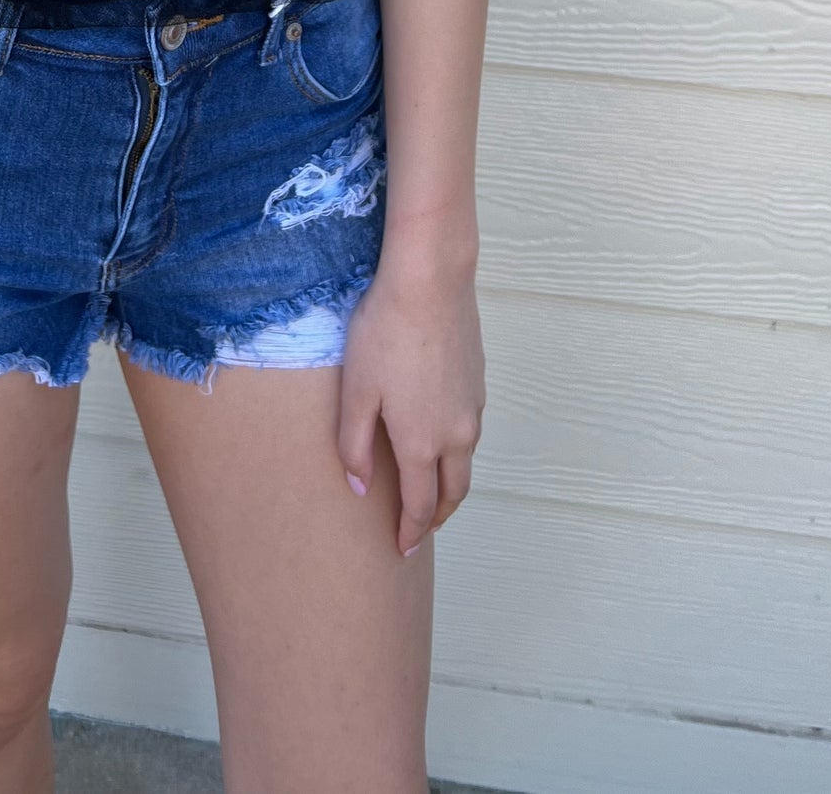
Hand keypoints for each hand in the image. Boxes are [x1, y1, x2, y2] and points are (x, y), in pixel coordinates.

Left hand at [336, 254, 483, 556]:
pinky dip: (456, 450)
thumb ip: (354, 446)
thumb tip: (359, 489)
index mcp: (422, 443)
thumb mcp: (356, 391)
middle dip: (437, 517)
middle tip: (420, 531)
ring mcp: (472, 407)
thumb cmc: (384, 332)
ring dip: (449, 484)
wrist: (430, 280)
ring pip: (465, 461)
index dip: (411, 533)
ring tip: (430, 490)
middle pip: (453, 492)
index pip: (421, 506)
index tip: (402, 550)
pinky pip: (469, 431)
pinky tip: (439, 438)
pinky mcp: (477, 381)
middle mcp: (456, 434)